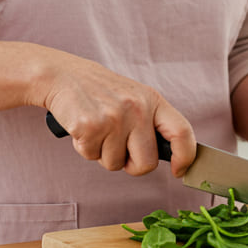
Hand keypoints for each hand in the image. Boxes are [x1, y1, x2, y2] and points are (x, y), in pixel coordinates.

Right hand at [36, 53, 195, 177]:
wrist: (63, 75)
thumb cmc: (100, 91)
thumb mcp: (134, 97)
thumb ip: (150, 122)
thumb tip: (170, 155)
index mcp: (152, 100)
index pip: (181, 132)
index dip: (185, 157)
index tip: (179, 171)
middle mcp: (137, 108)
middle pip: (147, 163)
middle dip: (131, 165)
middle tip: (118, 147)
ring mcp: (114, 118)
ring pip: (115, 164)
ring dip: (103, 154)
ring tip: (97, 128)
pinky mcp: (90, 126)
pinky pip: (91, 157)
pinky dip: (85, 148)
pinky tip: (83, 127)